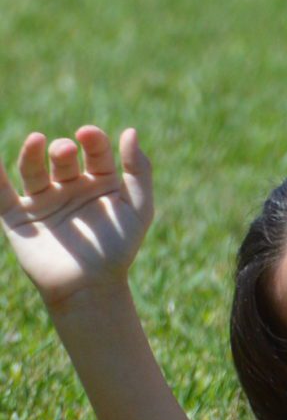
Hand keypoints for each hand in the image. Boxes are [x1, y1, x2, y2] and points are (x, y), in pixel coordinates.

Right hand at [3, 127, 154, 310]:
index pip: (95, 152)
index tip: (89, 135)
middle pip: (63, 159)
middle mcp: (70, 188)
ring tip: (37, 140)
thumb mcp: (138, 208)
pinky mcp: (19, 217)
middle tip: (66, 150)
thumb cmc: (119, 248)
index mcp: (100, 183)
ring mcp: (43, 201)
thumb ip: (139, 171)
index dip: (93, 140)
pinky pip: (0, 193)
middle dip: (63, 150)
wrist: (91, 287)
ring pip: (33, 170)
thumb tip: (130, 131)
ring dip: (32, 154)